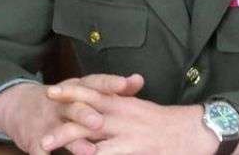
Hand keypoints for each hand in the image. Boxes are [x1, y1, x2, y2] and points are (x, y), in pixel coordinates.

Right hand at [0, 74, 143, 154]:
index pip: (94, 83)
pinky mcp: (35, 139)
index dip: (108, 83)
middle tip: (99, 122)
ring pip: (61, 131)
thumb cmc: (65, 101)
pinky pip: (41, 151)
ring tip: (88, 151)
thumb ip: (112, 89)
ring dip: (74, 142)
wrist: (20, 106)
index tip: (124, 84)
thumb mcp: (85, 90)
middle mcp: (62, 103)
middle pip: (75, 107)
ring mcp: (47, 121)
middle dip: (86, 115)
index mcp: (76, 89)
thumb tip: (139, 80)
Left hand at [43, 81, 216, 154]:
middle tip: (41, 107)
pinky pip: (105, 154)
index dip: (72, 90)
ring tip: (44, 145)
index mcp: (125, 102)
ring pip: (89, 133)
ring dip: (65, 138)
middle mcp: (122, 113)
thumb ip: (125, 107)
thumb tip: (110, 108)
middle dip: (62, 107)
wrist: (196, 131)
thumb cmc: (170, 125)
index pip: (95, 91)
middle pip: (86, 106)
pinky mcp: (134, 148)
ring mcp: (126, 131)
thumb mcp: (144, 111)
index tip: (52, 90)